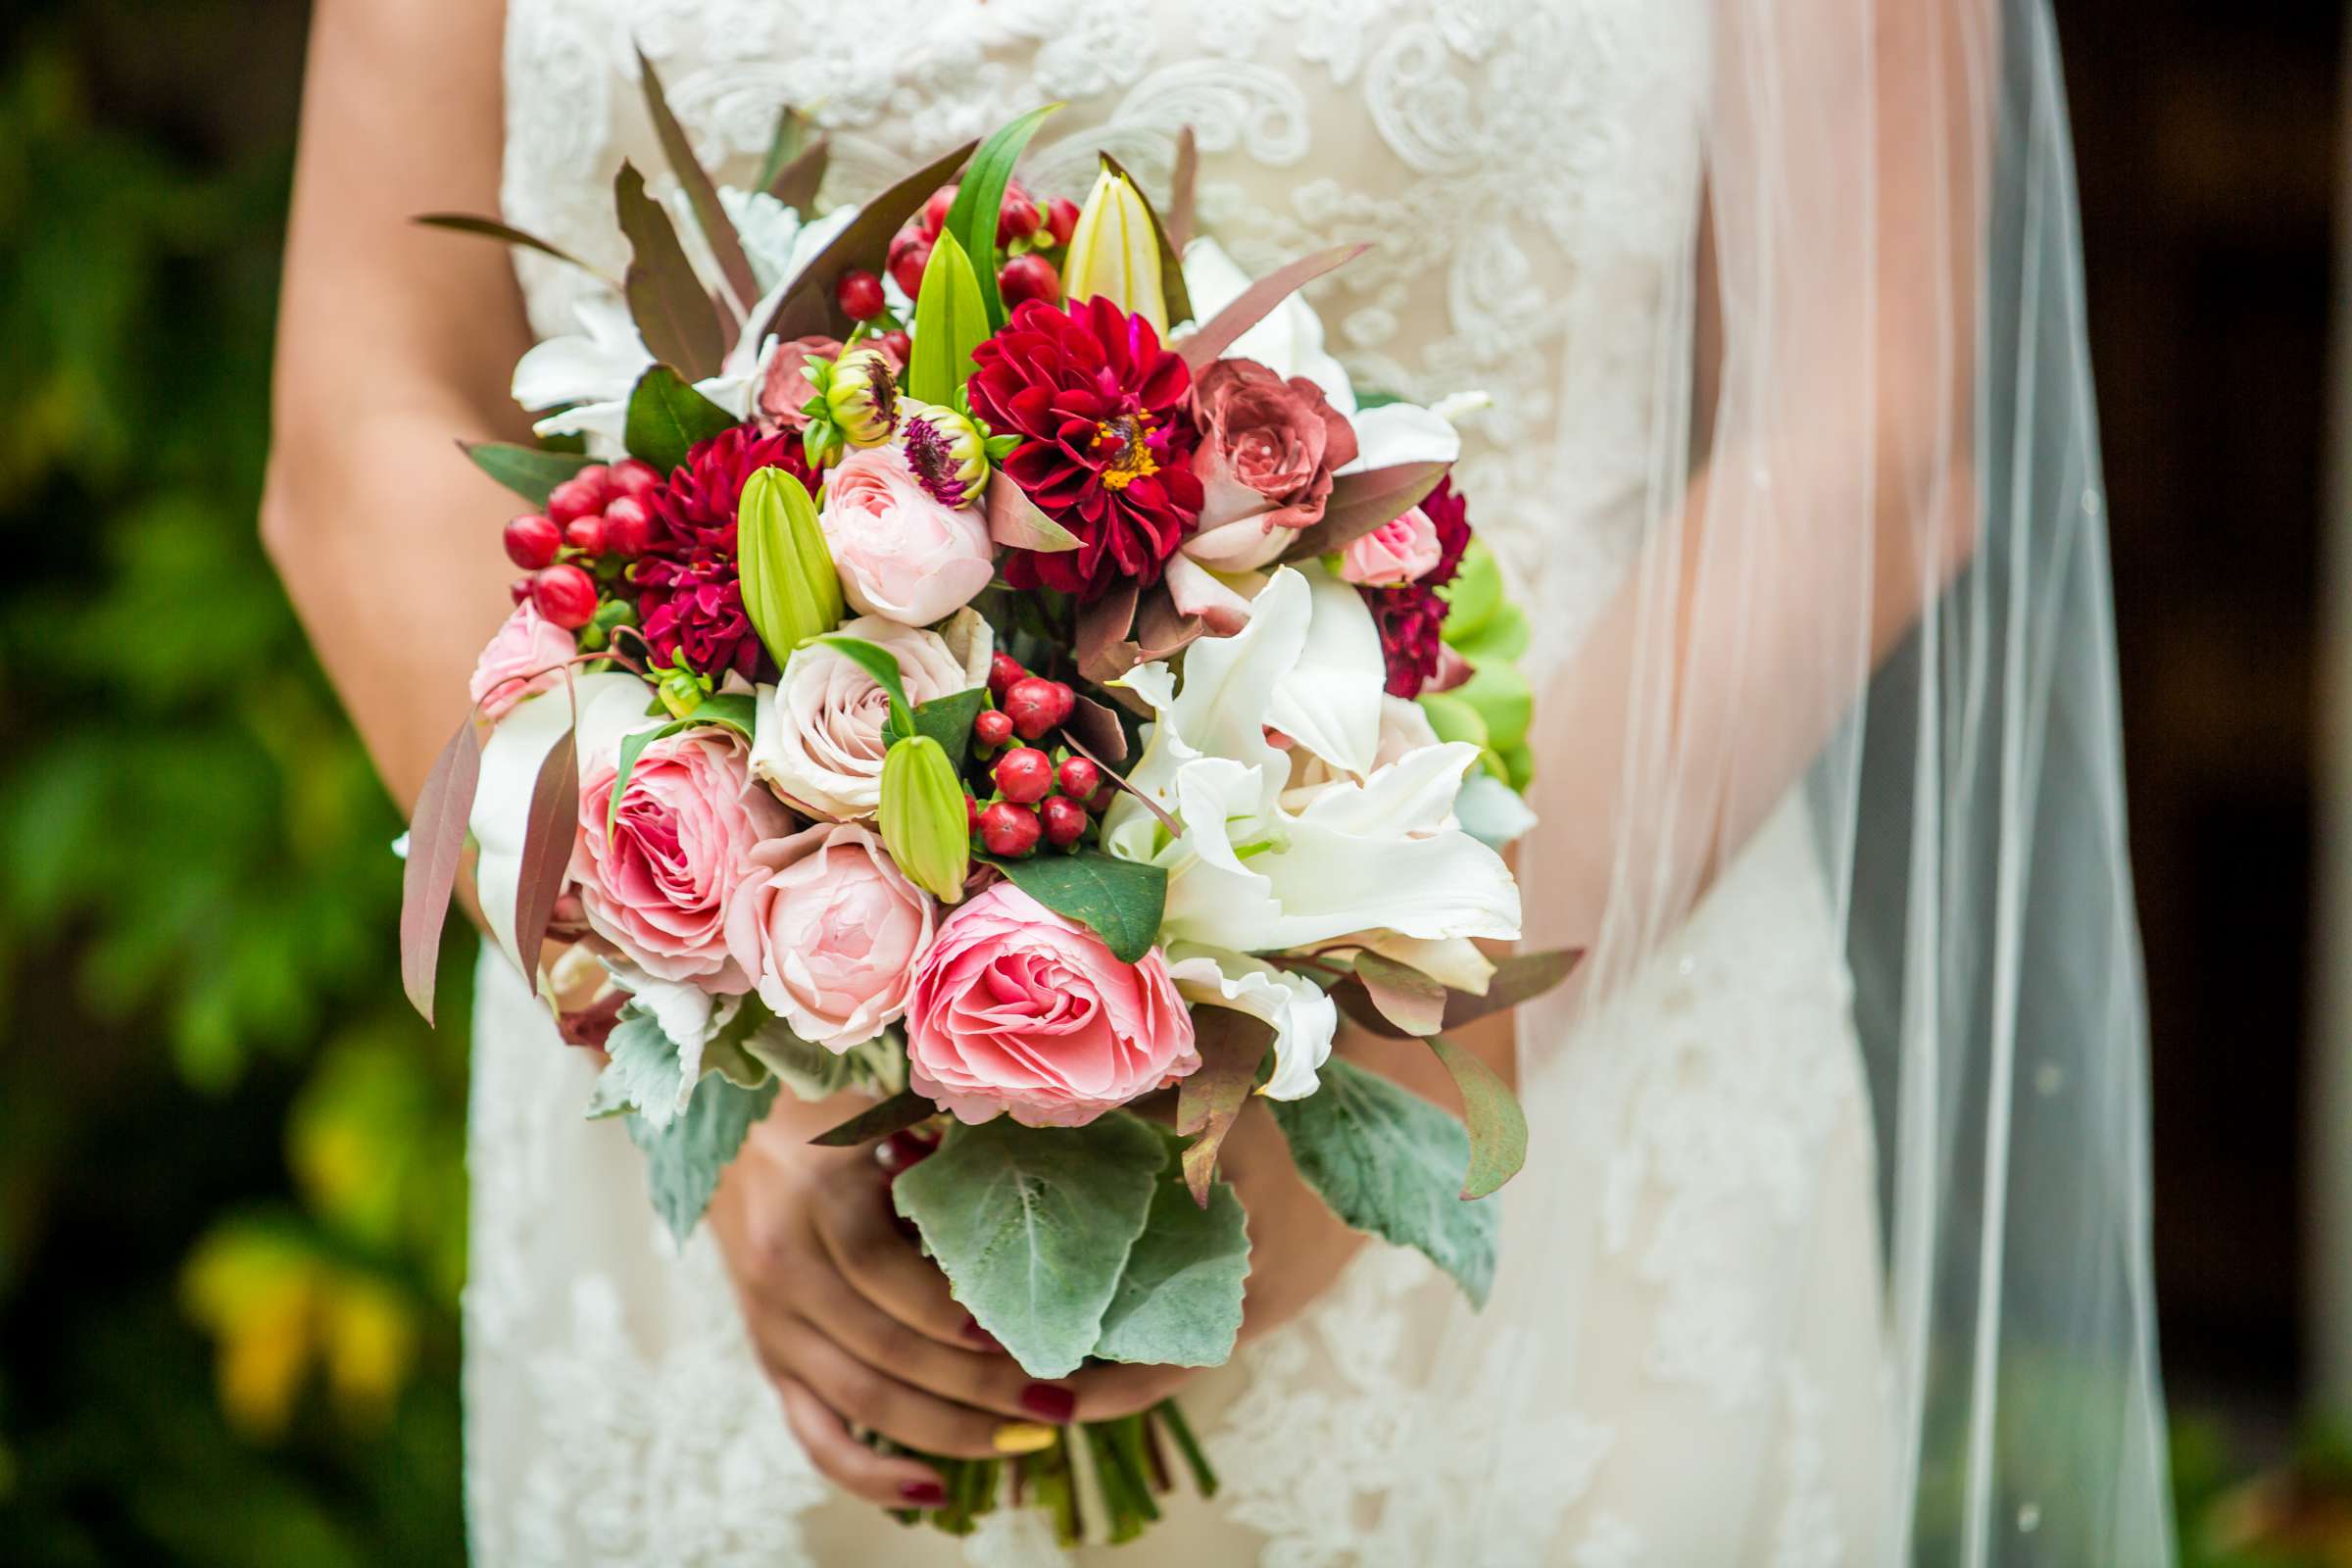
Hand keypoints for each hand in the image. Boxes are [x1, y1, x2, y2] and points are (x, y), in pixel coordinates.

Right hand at [707, 1096, 1191, 1508]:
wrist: (729, 1135)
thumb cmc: (829, 1120)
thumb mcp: (880, 1117)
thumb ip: (943, 1153)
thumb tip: (1038, 1182)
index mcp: (818, 1200)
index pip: (883, 1270)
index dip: (952, 1312)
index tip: (1024, 1332)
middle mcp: (787, 1269)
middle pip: (884, 1349)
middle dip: (979, 1387)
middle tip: (1059, 1402)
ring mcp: (774, 1325)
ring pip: (859, 1400)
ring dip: (950, 1432)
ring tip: (1028, 1441)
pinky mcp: (770, 1362)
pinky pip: (815, 1436)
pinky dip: (871, 1474)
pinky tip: (933, 1491)